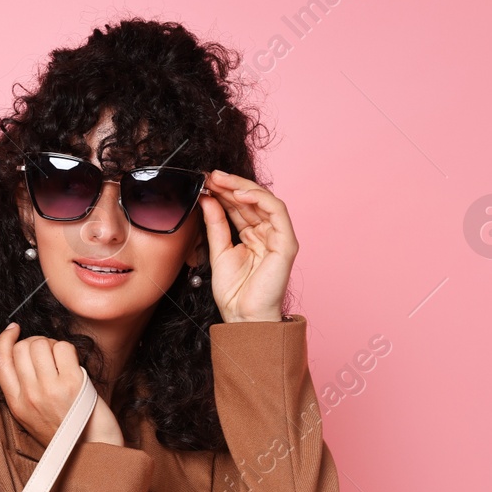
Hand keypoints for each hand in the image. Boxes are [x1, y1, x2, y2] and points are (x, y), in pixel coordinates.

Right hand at [0, 324, 124, 447]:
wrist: (93, 450)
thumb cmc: (66, 430)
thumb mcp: (31, 414)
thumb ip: (22, 388)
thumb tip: (21, 351)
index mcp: (16, 404)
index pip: (0, 361)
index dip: (4, 339)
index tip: (14, 330)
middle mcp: (29, 396)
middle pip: (21, 348)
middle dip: (34, 342)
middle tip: (47, 353)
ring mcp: (50, 389)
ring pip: (41, 344)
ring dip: (52, 345)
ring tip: (60, 360)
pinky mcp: (72, 383)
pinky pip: (63, 348)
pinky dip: (68, 350)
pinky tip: (73, 365)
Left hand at [199, 170, 295, 322]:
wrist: (243, 316)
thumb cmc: (234, 292)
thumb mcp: (218, 251)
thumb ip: (215, 225)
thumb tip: (208, 199)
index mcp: (252, 235)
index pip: (239, 206)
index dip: (223, 192)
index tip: (203, 181)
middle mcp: (267, 233)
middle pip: (251, 200)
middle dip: (230, 185)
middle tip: (210, 175)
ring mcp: (279, 236)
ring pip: (264, 200)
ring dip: (241, 187)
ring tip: (220, 180)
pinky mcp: (287, 242)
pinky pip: (277, 211)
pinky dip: (260, 199)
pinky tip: (239, 194)